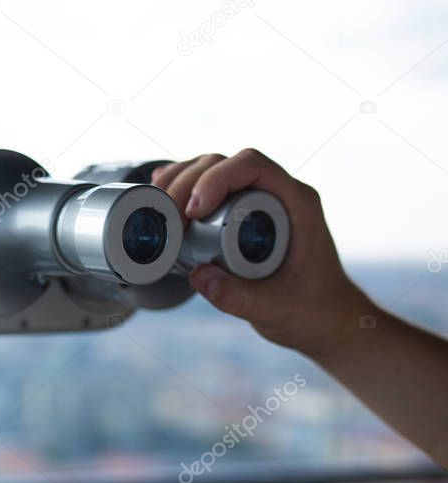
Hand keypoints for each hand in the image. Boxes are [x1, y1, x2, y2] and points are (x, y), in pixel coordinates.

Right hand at [151, 149, 371, 359]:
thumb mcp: (275, 309)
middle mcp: (277, 194)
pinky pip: (209, 187)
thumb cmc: (311, 310)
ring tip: (159, 208)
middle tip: (168, 217)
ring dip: (180, 181)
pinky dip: (183, 187)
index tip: (193, 211)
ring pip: (212, 169)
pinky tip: (162, 193)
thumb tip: (197, 274)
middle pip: (225, 163)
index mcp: (297, 203)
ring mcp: (257, 201)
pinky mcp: (240, 213)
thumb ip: (238, 297)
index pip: (253, 166)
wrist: (324, 319)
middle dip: (189, 181)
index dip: (217, 179)